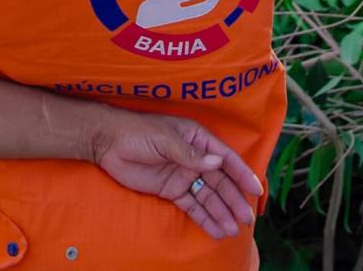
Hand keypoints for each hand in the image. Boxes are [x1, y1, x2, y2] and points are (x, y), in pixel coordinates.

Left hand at [92, 109, 261, 239]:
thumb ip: (190, 154)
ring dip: (220, 212)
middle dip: (233, 199)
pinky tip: (215, 230)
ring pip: (208, 196)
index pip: (224, 157)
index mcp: (197, 139)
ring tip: (232, 230)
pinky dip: (203, 218)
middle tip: (245, 219)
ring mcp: (183, 175)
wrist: (108, 142)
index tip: (255, 189)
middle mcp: (195, 158)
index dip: (241, 173)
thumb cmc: (138, 131)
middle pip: (219, 181)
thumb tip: (218, 161)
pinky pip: (191, 205)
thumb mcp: (164, 139)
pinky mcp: (171, 190)